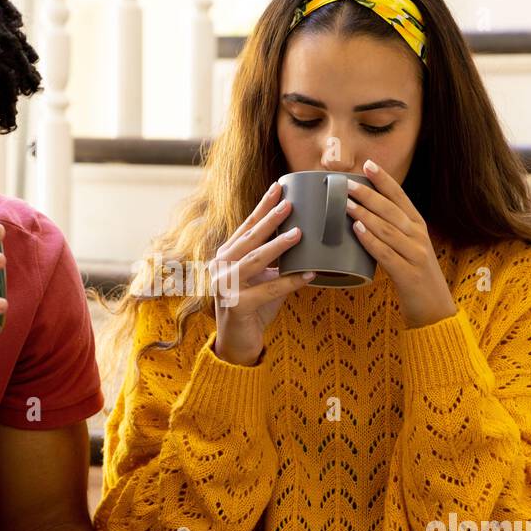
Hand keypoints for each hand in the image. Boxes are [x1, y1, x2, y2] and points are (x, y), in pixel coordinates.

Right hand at [210, 181, 315, 364]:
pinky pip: (268, 290)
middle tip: (289, 203)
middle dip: (270, 219)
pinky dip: (290, 282)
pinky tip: (309, 275)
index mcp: (226, 256)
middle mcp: (221, 267)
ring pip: (254, 261)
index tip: (278, 187)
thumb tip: (304, 238)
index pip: (246, 226)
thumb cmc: (252, 307)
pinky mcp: (236, 306)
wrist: (237, 343)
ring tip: (299, 234)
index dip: (262, 207)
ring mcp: (225, 286)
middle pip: (249, 238)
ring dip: (278, 246)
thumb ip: (275, 261)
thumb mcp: (262, 278)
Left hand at [345, 160, 457, 329]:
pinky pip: (387, 254)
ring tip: (346, 204)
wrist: (435, 310)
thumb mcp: (407, 248)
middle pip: (392, 210)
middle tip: (347, 183)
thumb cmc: (414, 277)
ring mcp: (416, 255)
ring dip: (366, 215)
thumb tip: (361, 216)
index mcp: (418, 227)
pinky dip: (371, 241)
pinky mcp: (409, 275)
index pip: (401, 197)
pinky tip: (357, 231)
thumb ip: (390, 232)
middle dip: (369, 194)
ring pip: (388, 229)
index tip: (368, 164)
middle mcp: (419, 236)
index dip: (384, 180)